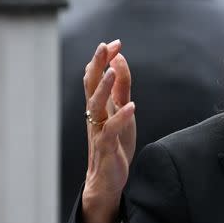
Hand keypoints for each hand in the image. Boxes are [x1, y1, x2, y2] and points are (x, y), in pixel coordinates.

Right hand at [80, 40, 135, 222]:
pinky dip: (121, 118)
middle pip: (91, 86)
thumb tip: (118, 62)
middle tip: (103, 45)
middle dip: (97, 64)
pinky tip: (132, 107)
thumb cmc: (115, 144)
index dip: (104, 60)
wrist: (107, 179)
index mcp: (99, 106)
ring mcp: (99, 131)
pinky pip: (110, 131)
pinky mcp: (107, 148)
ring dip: (104, 87)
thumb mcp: (122, 112)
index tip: (114, 43)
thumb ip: (121, 89)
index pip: (97, 77)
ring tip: (112, 70)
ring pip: (96, 106)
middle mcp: (95, 116)